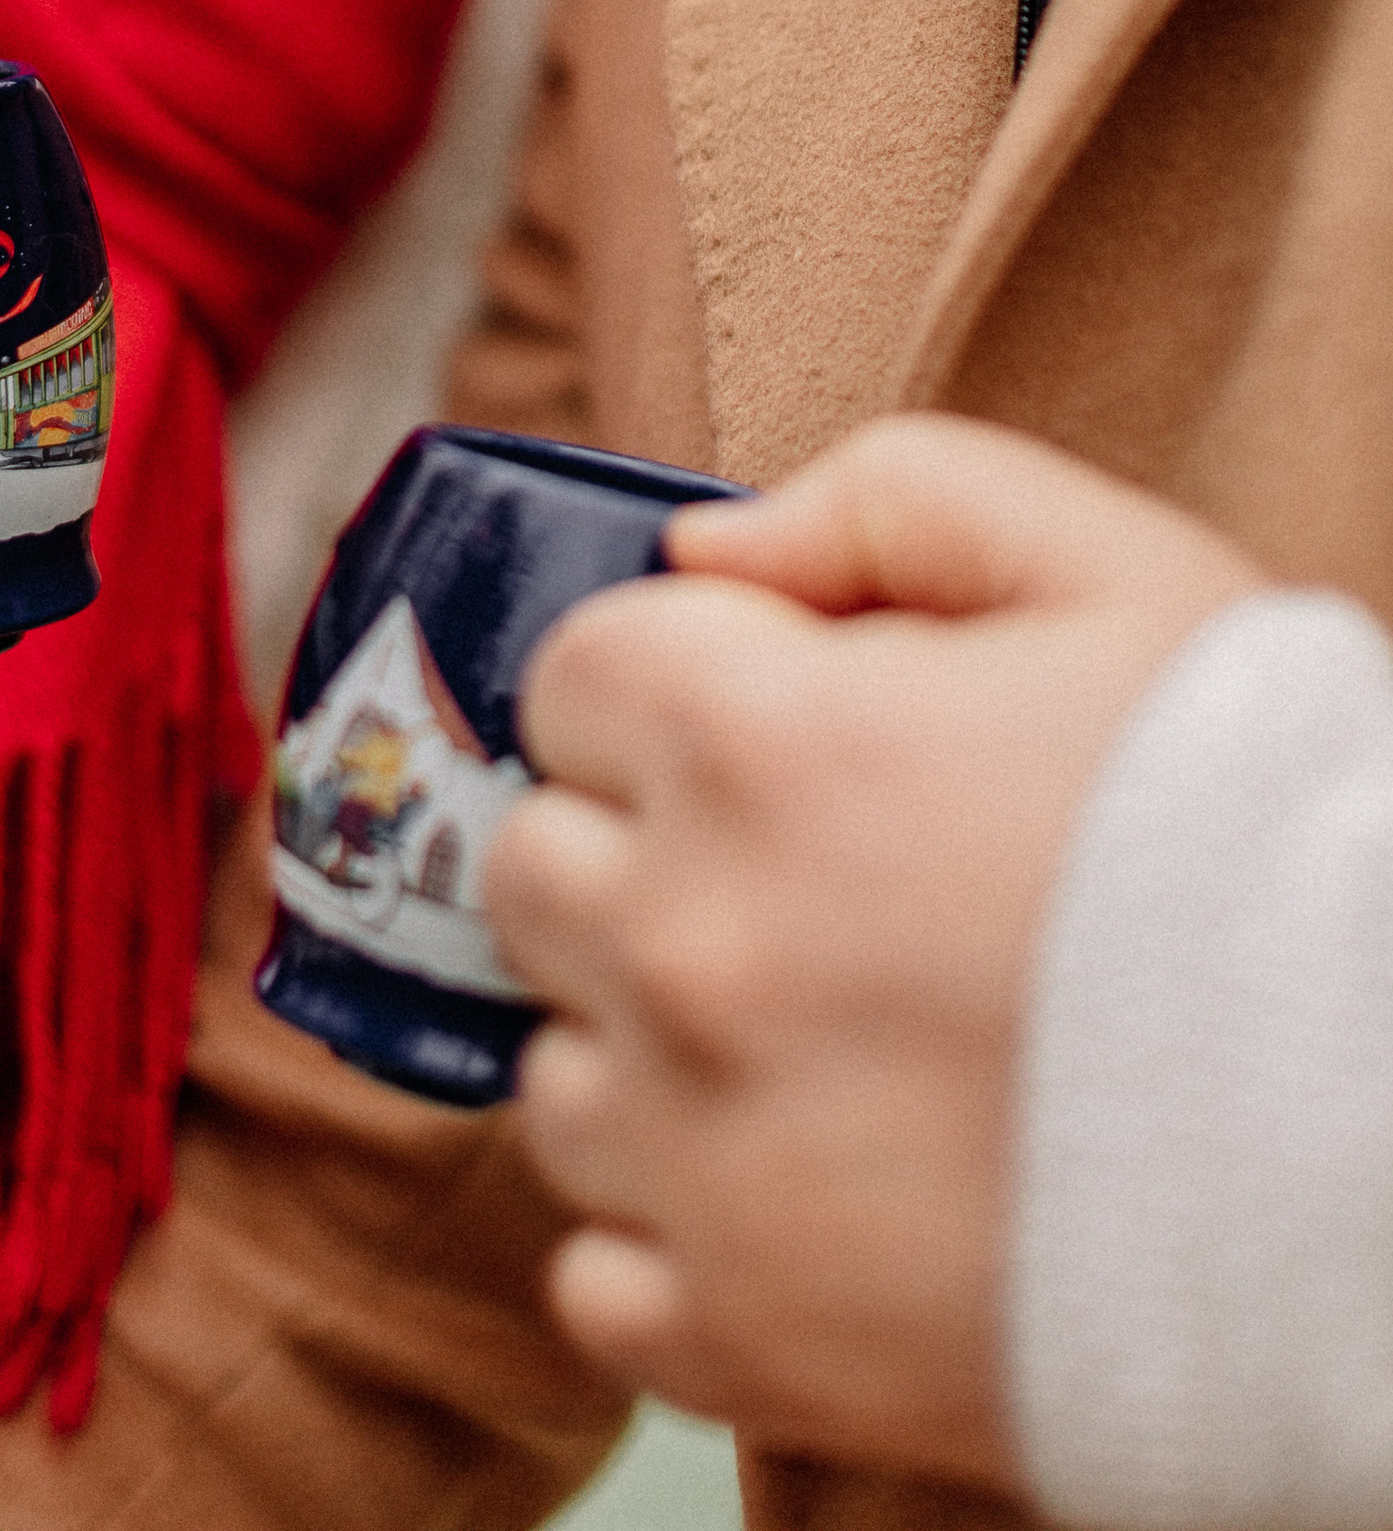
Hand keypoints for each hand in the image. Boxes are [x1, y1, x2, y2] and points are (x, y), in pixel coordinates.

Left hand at [486, 417, 1263, 1484]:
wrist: (1390, 1146)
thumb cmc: (1265, 835)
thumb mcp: (1117, 574)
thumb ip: (894, 498)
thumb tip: (707, 546)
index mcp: (756, 741)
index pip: (572, 677)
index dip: (674, 689)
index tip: (768, 731)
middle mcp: (688, 945)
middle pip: (532, 871)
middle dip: (635, 857)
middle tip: (793, 889)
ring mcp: (702, 1157)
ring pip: (553, 1076)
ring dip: (647, 1053)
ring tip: (819, 1049)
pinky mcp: (745, 1341)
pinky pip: (595, 1279)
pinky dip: (672, 1242)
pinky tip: (804, 1197)